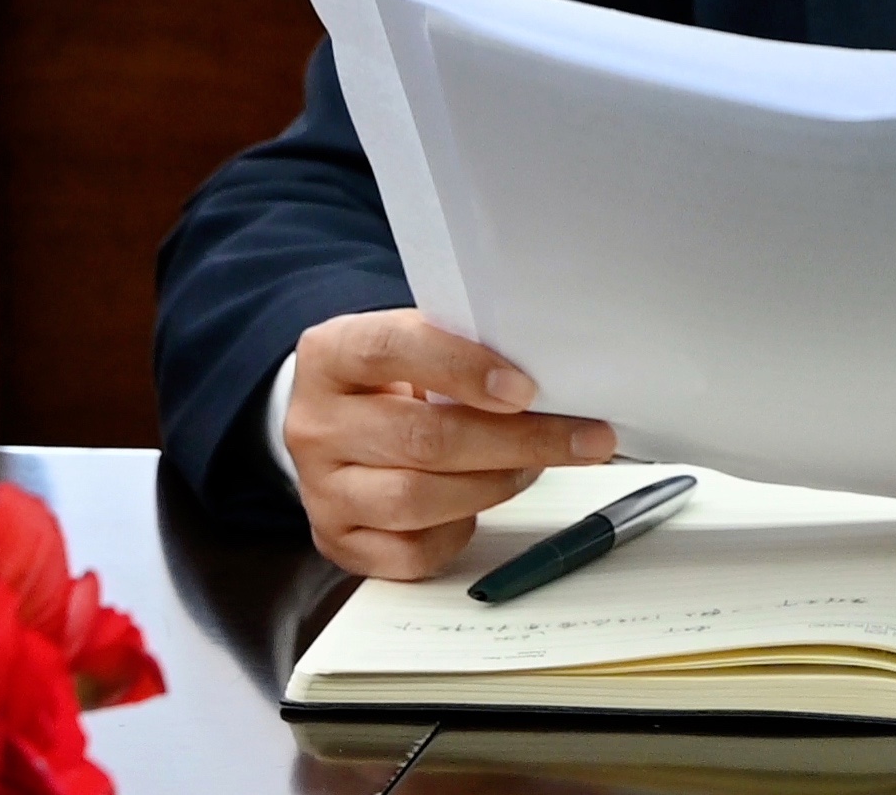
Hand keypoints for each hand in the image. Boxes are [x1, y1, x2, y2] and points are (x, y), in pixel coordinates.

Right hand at [287, 310, 614, 578]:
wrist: (339, 423)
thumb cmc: (393, 379)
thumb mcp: (416, 343)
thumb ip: (464, 351)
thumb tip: (551, 379)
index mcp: (330, 356)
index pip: (391, 349)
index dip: (462, 367)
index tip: (524, 388)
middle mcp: (316, 425)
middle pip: (422, 438)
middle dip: (515, 440)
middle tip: (579, 437)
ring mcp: (322, 490)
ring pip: (417, 499)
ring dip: (495, 485)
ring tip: (536, 466)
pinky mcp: (339, 541)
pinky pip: (411, 551)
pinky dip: (459, 532)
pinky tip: (480, 505)